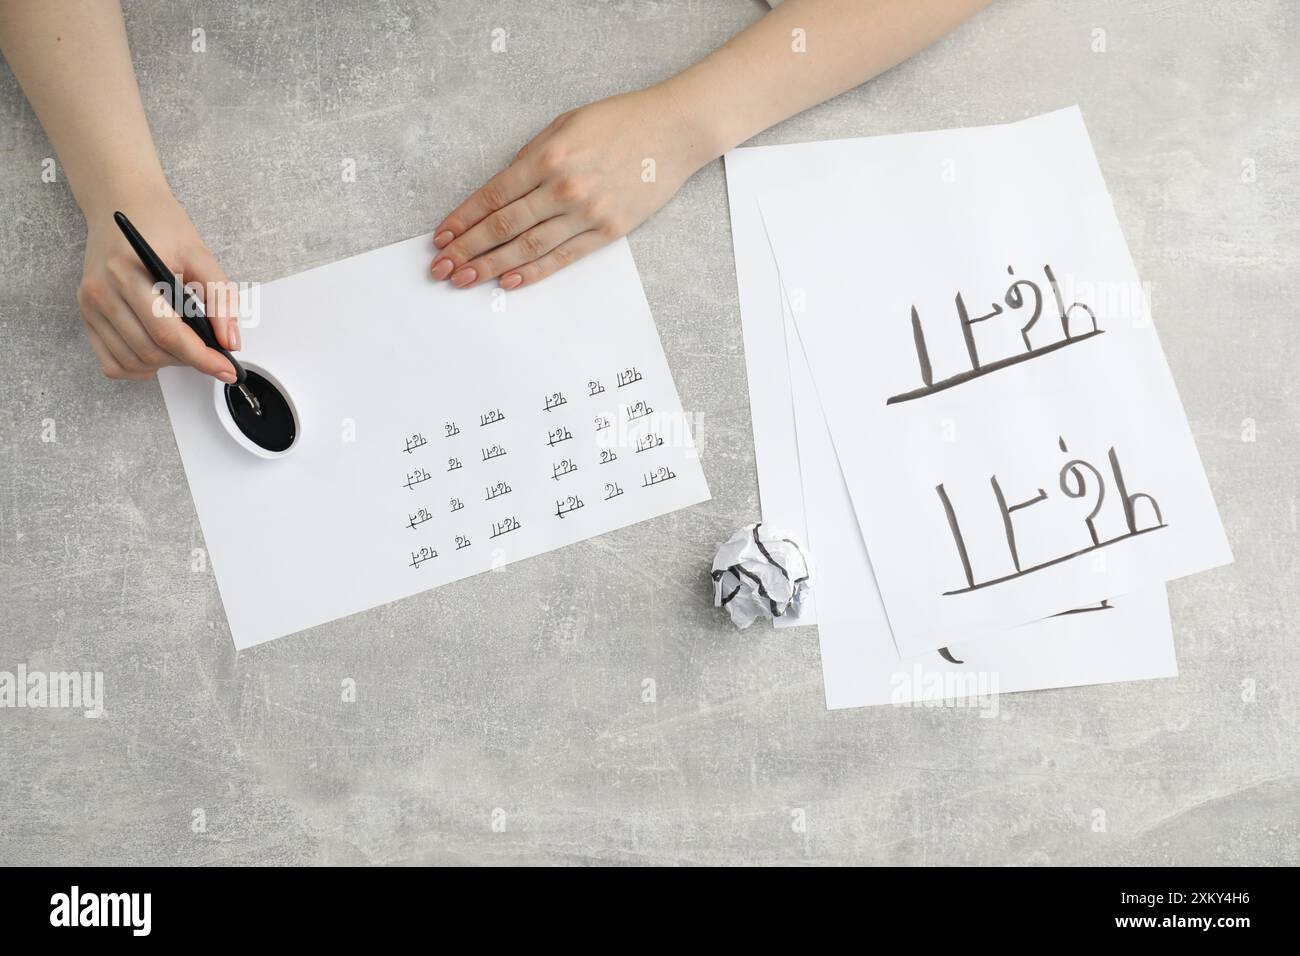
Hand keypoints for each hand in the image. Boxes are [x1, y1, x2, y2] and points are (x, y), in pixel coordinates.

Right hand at [77, 189, 239, 381]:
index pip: (168, 333)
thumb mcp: (200, 255)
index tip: (227, 370)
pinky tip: (157, 355)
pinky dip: (138, 368)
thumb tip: (229, 341)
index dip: (202, 358)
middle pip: (151, 350)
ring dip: (166, 365)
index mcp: (128, 272)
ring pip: (132, 361)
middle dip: (188, 360)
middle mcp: (101, 291)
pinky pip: (110, 362)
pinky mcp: (86, 313)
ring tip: (185, 349)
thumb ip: (220, 299)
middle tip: (211, 353)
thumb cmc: (160, 225)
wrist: (122, 202)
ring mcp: (89, 305)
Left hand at [430, 86, 709, 289]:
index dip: (463, 219)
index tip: (442, 236)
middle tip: (441, 267)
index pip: (492, 196)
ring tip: (464, 279)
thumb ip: (532, 156)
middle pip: (503, 226)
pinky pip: (563, 257)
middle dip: (467, 249)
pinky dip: (534, 272)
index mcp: (547, 156)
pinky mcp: (608, 231)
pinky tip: (509, 282)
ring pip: (527, 247)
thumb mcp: (566, 125)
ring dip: (490, 266)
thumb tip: (501, 191)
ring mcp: (586, 213)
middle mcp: (563, 187)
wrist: (674, 131)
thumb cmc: (620, 122)